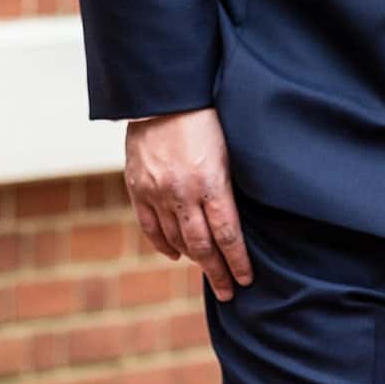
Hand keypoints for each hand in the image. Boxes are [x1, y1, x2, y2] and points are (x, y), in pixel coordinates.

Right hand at [124, 107, 252, 300]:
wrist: (163, 92)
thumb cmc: (206, 113)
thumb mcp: (228, 147)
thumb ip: (229, 183)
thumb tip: (239, 218)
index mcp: (211, 181)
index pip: (228, 235)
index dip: (237, 261)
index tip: (246, 280)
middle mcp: (183, 193)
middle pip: (202, 246)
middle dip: (218, 272)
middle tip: (228, 292)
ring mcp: (157, 192)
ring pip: (176, 240)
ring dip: (192, 259)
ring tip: (207, 272)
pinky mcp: (137, 186)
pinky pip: (150, 227)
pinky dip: (163, 244)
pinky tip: (175, 254)